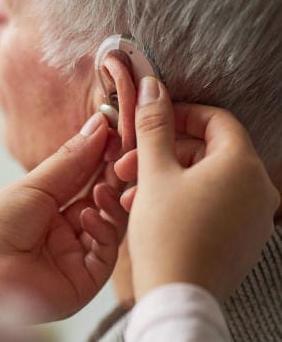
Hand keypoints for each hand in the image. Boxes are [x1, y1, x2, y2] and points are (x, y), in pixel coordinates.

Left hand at [0, 113, 124, 321]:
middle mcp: (66, 231)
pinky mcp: (84, 281)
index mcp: (51, 207)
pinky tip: (88, 215)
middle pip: (102, 201)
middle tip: (121, 159)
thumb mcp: (34, 186)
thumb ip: (71, 159)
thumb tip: (98, 125)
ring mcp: (76, 255)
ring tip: (103, 188)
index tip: (114, 137)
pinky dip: (103, 231)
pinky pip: (105, 254)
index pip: (87, 180)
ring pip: (111, 225)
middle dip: (113, 179)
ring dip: (111, 203)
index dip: (102, 159)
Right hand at [121, 77, 279, 302]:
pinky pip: (211, 201)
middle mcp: (257, 188)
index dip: (181, 114)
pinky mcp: (242, 235)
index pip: (215, 120)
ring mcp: (252, 214)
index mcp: (242, 165)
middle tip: (130, 163)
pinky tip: (150, 208)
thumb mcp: (154, 172)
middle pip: (206, 151)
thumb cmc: (167, 234)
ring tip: (132, 192)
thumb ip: (154, 125)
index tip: (153, 119)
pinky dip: (182, 197)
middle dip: (163, 152)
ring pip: (205, 178)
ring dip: (166, 177)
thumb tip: (152, 89)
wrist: (177, 300)